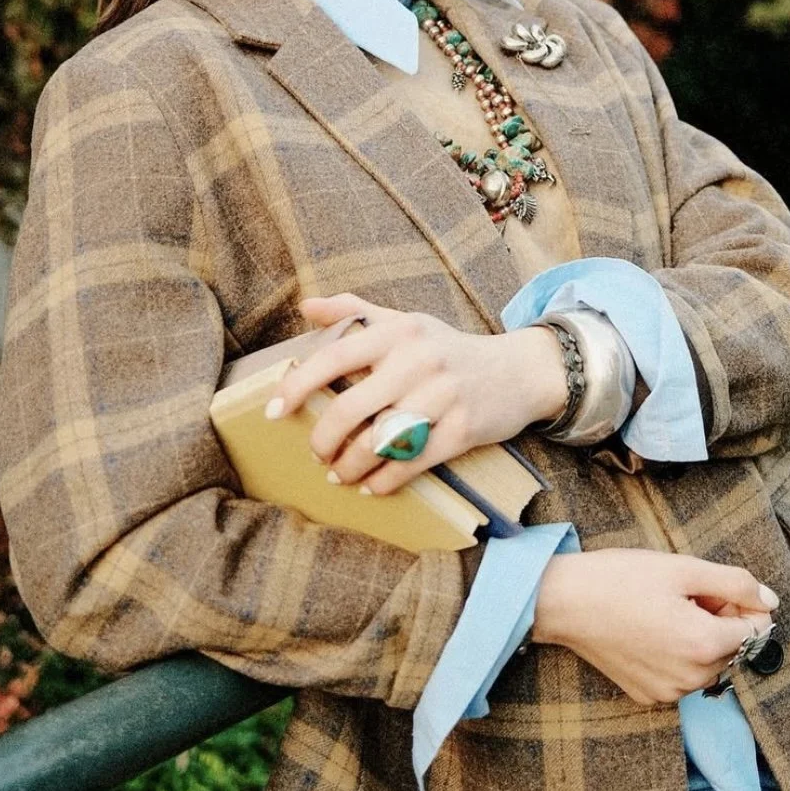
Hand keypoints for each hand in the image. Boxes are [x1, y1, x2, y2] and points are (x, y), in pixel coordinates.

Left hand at [267, 293, 566, 496]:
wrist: (517, 372)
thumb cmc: (446, 349)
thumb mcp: (405, 322)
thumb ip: (354, 311)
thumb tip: (305, 305)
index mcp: (397, 331)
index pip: (334, 357)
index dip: (298, 386)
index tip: (273, 411)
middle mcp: (418, 359)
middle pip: (350, 408)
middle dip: (323, 439)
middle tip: (316, 452)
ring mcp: (443, 396)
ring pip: (379, 442)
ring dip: (350, 466)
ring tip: (339, 473)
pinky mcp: (463, 429)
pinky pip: (412, 463)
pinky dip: (385, 480)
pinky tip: (372, 485)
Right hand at [533, 548, 778, 706]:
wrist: (566, 602)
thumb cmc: (622, 578)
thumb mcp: (683, 568)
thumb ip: (735, 582)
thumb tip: (770, 600)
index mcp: (705, 644)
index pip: (757, 630)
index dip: (741, 602)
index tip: (712, 586)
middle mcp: (692, 678)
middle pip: (732, 648)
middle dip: (720, 619)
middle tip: (684, 592)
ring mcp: (669, 692)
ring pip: (707, 664)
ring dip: (699, 637)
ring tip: (664, 609)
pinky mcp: (648, 696)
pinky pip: (681, 676)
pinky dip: (676, 654)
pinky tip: (649, 630)